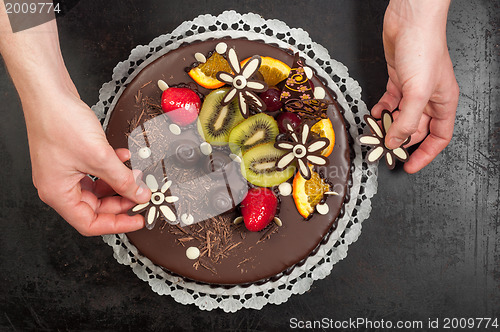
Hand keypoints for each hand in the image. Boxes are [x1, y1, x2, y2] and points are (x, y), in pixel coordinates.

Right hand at [0, 12, 150, 234]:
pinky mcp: (72, 157)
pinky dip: (111, 166)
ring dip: (118, 182)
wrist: (49, 93)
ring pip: (98, 188)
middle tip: (141, 196)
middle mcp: (59, 186)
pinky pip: (96, 171)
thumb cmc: (60, 122)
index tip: (137, 220)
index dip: (117, 224)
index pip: (89, 223)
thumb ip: (122, 179)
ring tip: (136, 175)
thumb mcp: (100, 157)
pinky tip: (124, 156)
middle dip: (121, 200)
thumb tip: (139, 195)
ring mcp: (65, 171)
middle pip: (95, 206)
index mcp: (58, 193)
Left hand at [372, 0, 458, 172]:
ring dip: (387, 126)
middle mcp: (429, 98)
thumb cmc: (423, 49)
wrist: (410, 20)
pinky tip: (373, 114)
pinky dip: (381, 110)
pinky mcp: (398, 80)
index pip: (438, 137)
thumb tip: (395, 142)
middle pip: (416, 129)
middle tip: (383, 150)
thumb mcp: (417, 92)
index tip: (409, 166)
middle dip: (400, 141)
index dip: (425, 154)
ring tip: (374, 133)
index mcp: (443, 103)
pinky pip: (389, 103)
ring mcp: (412, 89)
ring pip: (400, 117)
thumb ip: (407, 121)